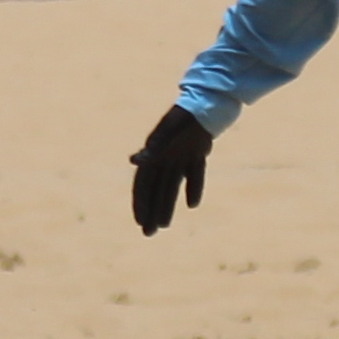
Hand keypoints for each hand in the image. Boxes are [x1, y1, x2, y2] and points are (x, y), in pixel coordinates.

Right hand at [129, 105, 212, 235]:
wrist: (205, 104)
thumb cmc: (182, 119)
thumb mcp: (167, 134)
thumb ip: (153, 148)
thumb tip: (134, 162)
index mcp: (154, 154)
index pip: (143, 184)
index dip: (141, 203)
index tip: (140, 222)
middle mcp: (165, 157)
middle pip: (156, 190)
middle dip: (152, 211)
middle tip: (149, 233)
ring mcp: (180, 156)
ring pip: (171, 187)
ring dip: (168, 205)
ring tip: (165, 225)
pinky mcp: (197, 154)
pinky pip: (193, 174)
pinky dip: (193, 188)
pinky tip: (192, 205)